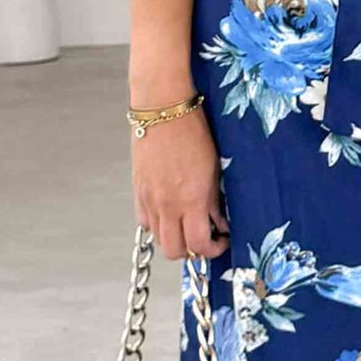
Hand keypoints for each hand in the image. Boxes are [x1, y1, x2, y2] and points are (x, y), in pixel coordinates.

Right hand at [130, 106, 229, 258]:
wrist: (163, 109)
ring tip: (187, 223)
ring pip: (158, 239)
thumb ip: (214, 201)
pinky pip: (144, 221)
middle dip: (192, 251)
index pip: (199, 245)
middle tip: (205, 238)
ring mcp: (149, 199)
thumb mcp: (215, 168)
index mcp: (192, 199)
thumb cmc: (193, 131)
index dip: (213, 250)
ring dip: (174, 238)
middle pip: (175, 251)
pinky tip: (169, 211)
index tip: (222, 240)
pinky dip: (157, 224)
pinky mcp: (138, 191)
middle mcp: (167, 204)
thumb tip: (219, 222)